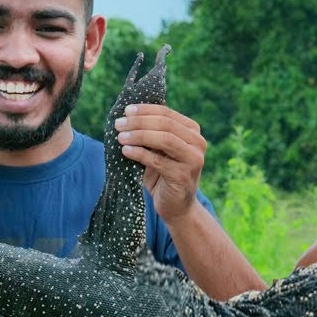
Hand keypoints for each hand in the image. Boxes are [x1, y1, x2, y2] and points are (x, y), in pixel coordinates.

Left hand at [115, 103, 205, 219]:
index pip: (167, 113)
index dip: (145, 110)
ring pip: (165, 139)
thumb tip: (128, 113)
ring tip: (120, 137)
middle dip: (139, 122)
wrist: (176, 206)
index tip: (126, 111)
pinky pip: (158, 161)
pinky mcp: (183, 176)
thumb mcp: (159, 150)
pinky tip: (125, 151)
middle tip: (119, 124)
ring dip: (139, 136)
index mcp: (192, 131)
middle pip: (166, 124)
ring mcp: (193, 160)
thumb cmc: (163, 174)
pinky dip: (140, 154)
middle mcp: (198, 143)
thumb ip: (151, 132)